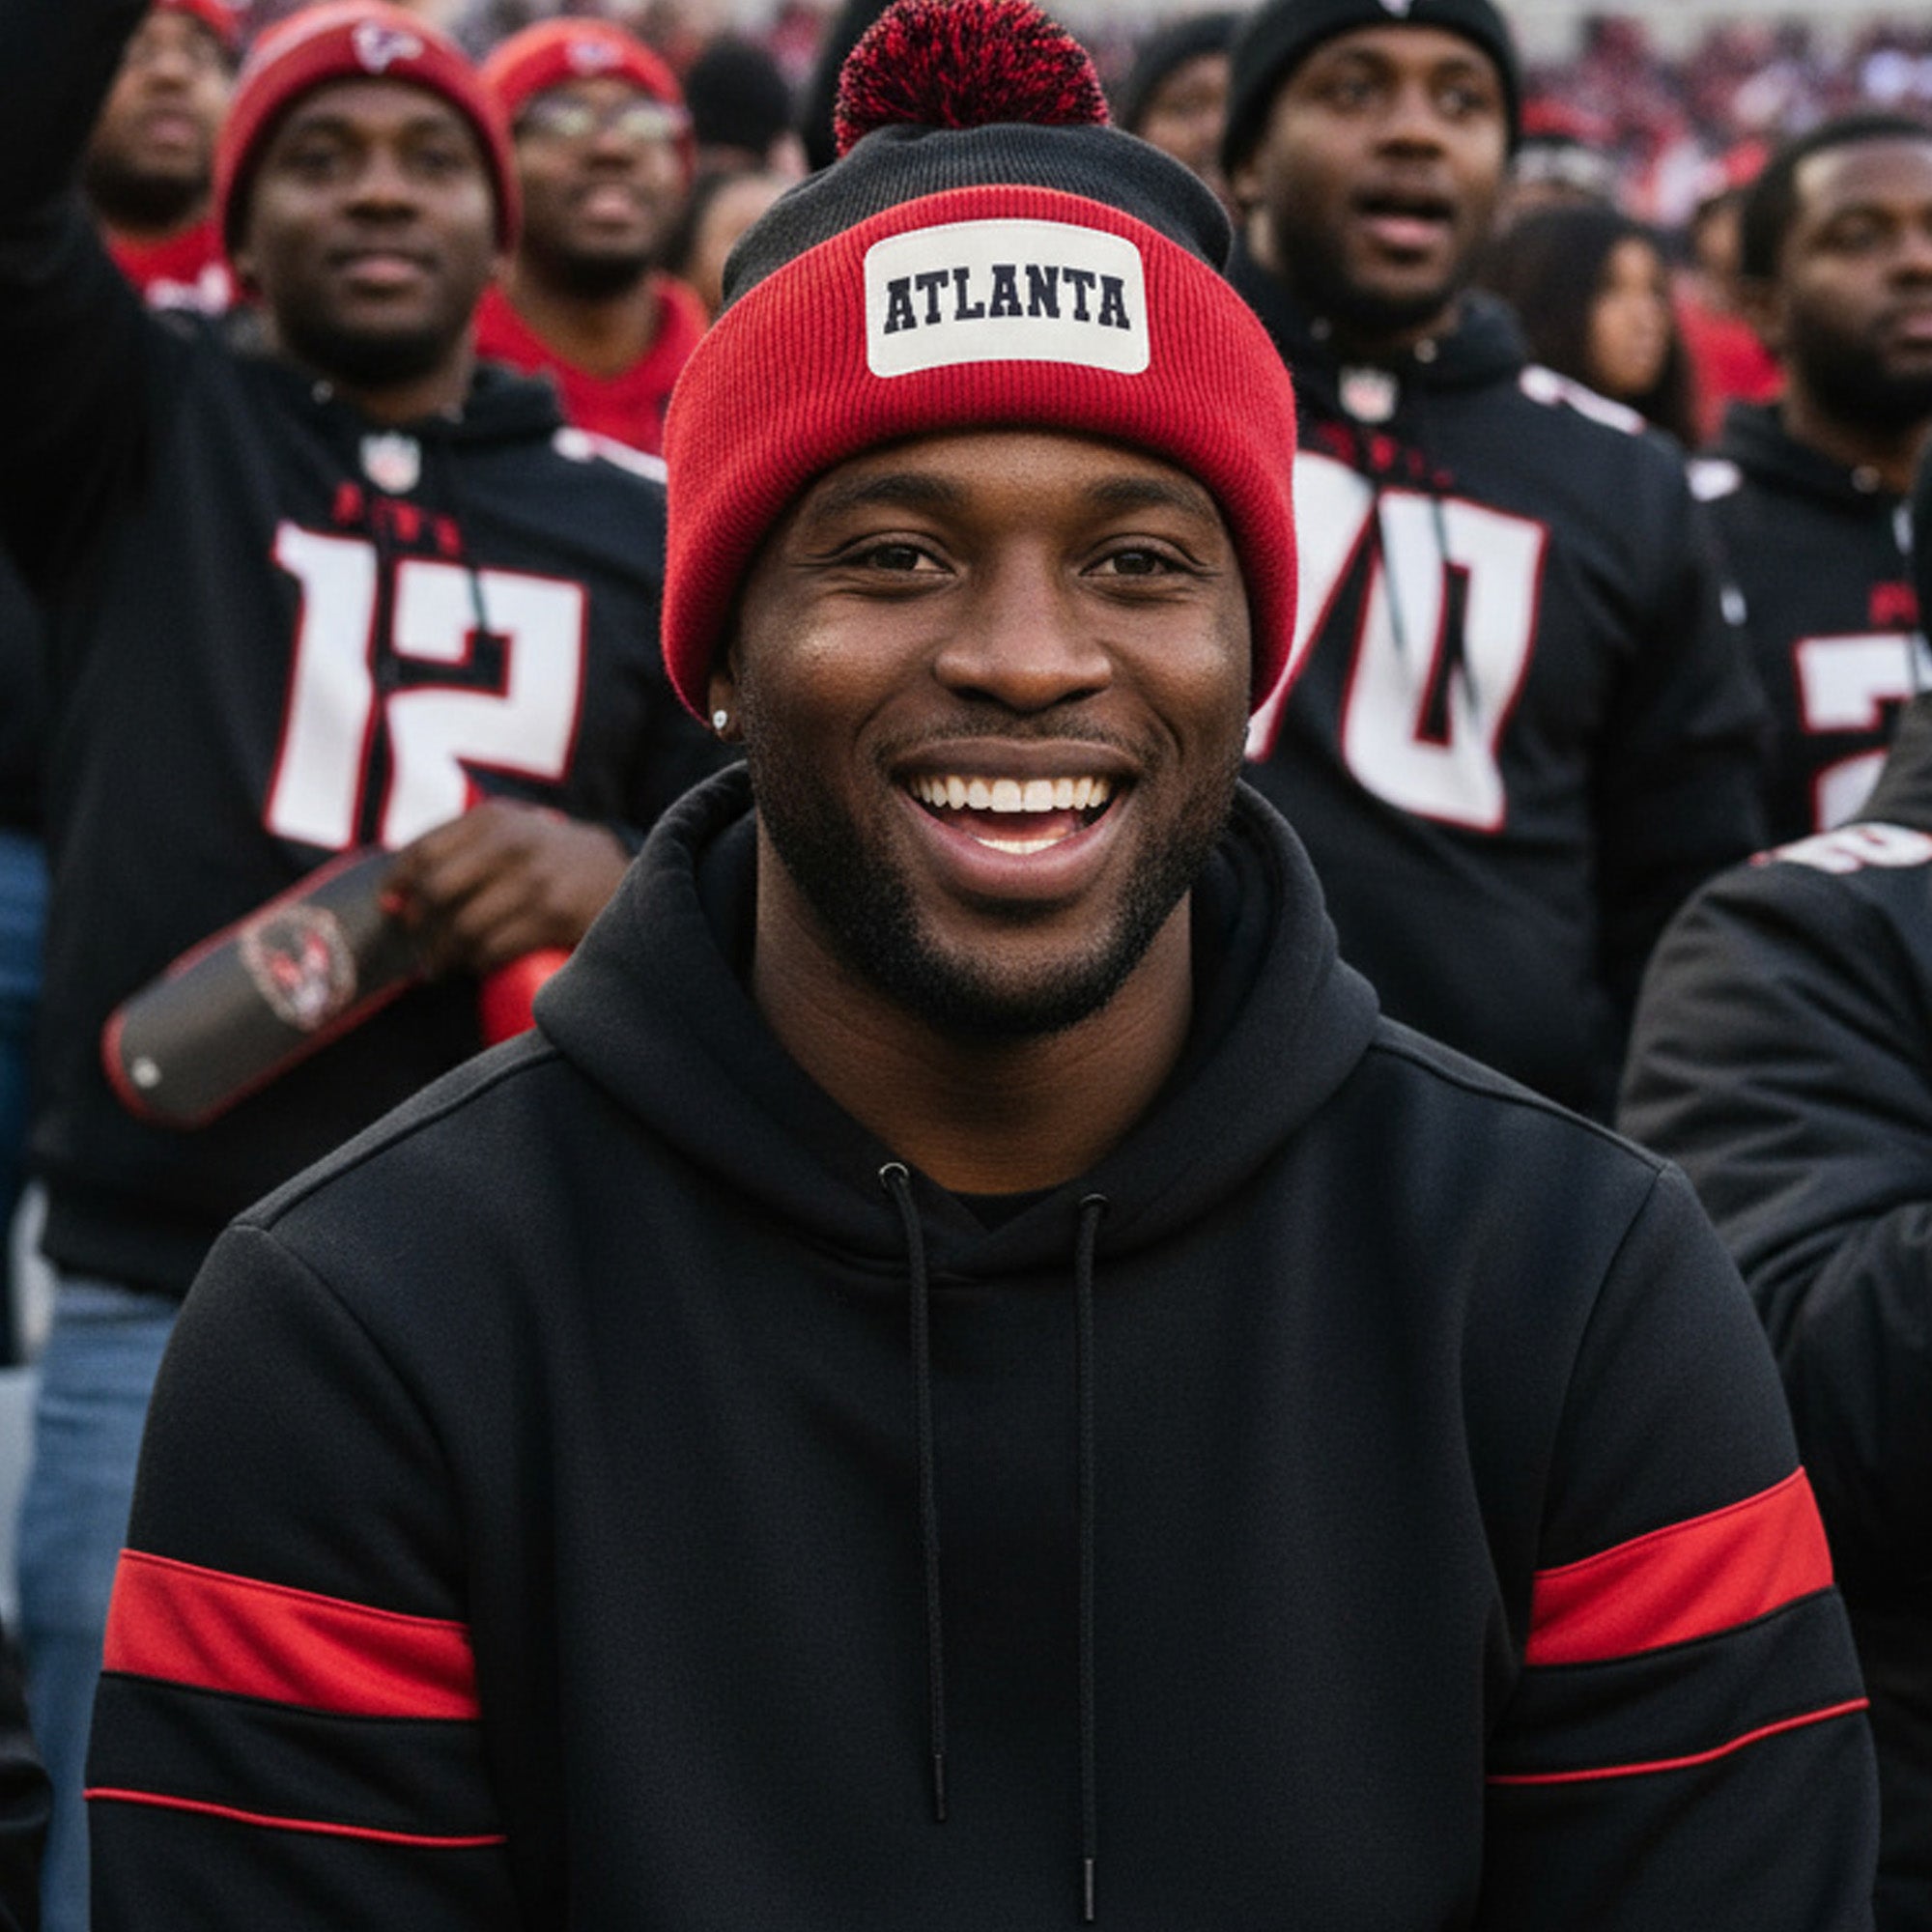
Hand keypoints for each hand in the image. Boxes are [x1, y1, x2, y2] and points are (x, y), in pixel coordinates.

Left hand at [382, 801, 629, 978]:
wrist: (617, 872)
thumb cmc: (548, 857)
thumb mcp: (510, 831)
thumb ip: (460, 847)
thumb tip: (397, 894)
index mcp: (493, 820)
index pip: (425, 851)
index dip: (398, 883)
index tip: (390, 906)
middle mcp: (511, 845)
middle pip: (437, 890)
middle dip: (419, 922)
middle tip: (419, 941)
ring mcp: (534, 881)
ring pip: (463, 927)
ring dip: (444, 953)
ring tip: (440, 964)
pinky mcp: (554, 916)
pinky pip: (494, 949)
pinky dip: (478, 963)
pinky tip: (477, 965)